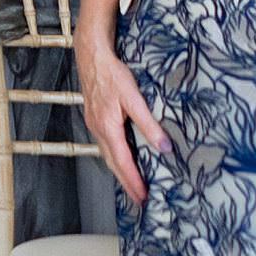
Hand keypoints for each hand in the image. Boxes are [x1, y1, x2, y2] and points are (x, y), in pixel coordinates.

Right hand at [76, 30, 167, 205]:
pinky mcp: (94, 117)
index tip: (143, 196)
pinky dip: (113, 157)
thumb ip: (149, 124)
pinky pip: (104, 144)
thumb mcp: (134, 99)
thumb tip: (165, 148)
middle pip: (112, 162)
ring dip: (119, 171)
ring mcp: (94, 123)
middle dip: (125, 181)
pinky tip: (120, 157)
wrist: (91, 56)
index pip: (122, 161)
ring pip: (106, 154)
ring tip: (131, 183)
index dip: (133, 180)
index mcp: (108, 127)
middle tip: (139, 199)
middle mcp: (98, 129)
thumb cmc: (112, 75)